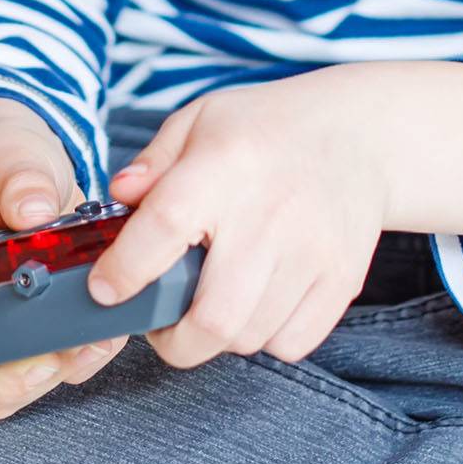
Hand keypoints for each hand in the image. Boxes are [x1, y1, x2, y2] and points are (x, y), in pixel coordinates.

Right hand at [0, 98, 130, 418]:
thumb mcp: (15, 154)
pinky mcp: (21, 340)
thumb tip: (34, 212)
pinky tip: (101, 338)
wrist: (32, 175)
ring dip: (38, 383)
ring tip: (85, 343)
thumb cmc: (7, 164)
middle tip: (41, 353)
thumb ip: (23, 176)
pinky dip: (73, 369)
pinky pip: (37, 381)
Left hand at [87, 68, 397, 368]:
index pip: (166, 227)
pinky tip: (257, 301)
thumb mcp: (200, 121)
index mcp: (224, 166)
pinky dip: (264, 337)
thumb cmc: (266, 129)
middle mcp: (271, 214)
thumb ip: (153, 163)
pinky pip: (290, 343)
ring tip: (210, 301)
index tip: (103, 291)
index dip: (126, 270)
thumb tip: (118, 198)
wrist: (359, 134)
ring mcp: (313, 253)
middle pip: (213, 317)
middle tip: (159, 321)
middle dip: (172, 339)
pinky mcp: (342, 279)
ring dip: (216, 335)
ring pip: (248, 338)